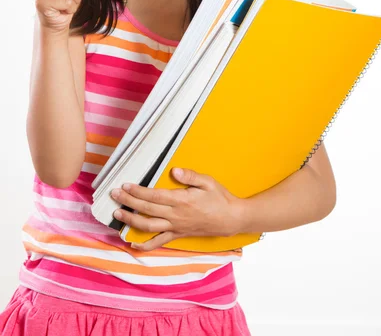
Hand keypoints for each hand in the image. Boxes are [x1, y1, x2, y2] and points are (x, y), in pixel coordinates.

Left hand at [111, 167, 243, 250]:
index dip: (137, 191)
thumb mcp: (208, 182)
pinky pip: (158, 242)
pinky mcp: (177, 235)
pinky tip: (132, 243)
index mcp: (181, 201)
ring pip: (148, 226)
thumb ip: (190, 176)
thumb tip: (174, 171)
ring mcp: (175, 227)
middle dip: (128, 202)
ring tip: (117, 214)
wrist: (231, 219)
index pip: (154, 196)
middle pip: (146, 209)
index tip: (125, 185)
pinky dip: (144, 245)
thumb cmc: (219, 198)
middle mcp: (175, 216)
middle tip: (114, 194)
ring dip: (130, 221)